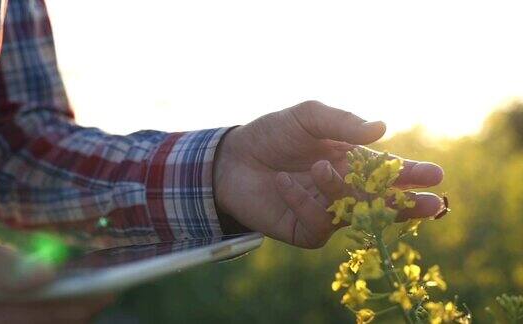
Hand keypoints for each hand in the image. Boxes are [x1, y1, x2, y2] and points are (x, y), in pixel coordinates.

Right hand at [0, 225, 113, 323]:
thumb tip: (45, 274)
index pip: (31, 318)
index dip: (73, 307)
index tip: (107, 292)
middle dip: (68, 313)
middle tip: (101, 293)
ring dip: (50, 313)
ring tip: (79, 294)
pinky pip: (1, 319)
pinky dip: (27, 310)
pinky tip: (39, 294)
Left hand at [214, 100, 443, 247]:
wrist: (233, 158)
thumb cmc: (272, 134)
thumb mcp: (306, 117)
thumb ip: (341, 123)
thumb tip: (382, 129)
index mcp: (351, 161)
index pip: (388, 172)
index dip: (411, 174)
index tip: (435, 175)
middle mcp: (344, 189)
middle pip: (384, 203)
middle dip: (408, 204)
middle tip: (431, 204)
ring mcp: (326, 211)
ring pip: (353, 213)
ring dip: (341, 190)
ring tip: (317, 167)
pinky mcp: (305, 230)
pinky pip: (319, 223)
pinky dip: (304, 202)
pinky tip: (284, 183)